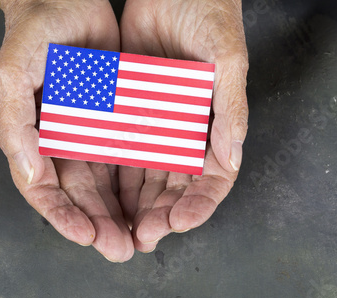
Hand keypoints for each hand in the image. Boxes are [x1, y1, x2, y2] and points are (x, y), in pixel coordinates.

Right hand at [0, 0, 133, 261]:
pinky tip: (152, 200)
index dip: (62, 216)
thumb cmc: (33, 33)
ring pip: (106, 184)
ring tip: (141, 237)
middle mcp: (61, 143)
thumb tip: (31, 175)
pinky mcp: (115, 121)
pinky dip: (137, 181)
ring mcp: (89, 134)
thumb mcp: (12, 74)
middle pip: (79, 196)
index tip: (86, 236)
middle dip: (99, 224)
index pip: (44, 189)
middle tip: (121, 250)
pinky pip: (127, 156)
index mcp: (32, 139)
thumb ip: (15, 124)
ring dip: (120, 213)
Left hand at [119, 0, 248, 251]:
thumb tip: (233, 159)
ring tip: (121, 228)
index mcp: (215, 125)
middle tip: (143, 237)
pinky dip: (114, 174)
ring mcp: (156, 124)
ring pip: (146, 175)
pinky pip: (121, 149)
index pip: (212, 177)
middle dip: (161, 214)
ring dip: (135, 204)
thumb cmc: (209, 14)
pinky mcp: (129, 113)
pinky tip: (103, 194)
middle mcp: (185, 131)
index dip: (199, 204)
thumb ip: (230, 108)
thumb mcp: (226, 58)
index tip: (180, 222)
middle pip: (175, 185)